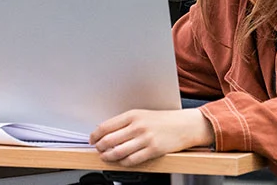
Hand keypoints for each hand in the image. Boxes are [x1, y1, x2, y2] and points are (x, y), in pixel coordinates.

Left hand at [89, 109, 213, 165]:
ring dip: (108, 157)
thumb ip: (124, 122)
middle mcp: (138, 126)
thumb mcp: (142, 115)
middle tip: (98, 149)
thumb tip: (106, 132)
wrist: (185, 125)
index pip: (105, 126)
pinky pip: (132, 160)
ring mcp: (145, 139)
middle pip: (109, 140)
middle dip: (99, 147)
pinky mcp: (153, 150)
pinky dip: (123, 162)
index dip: (95, 135)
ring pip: (118, 152)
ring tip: (105, 157)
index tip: (92, 139)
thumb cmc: (163, 120)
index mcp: (132, 115)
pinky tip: (121, 161)